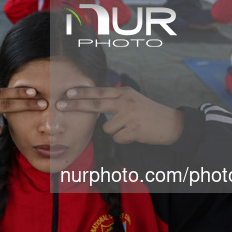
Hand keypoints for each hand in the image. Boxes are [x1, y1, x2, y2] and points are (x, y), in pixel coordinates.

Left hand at [55, 87, 183, 144]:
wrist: (172, 124)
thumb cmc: (150, 113)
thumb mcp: (133, 99)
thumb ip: (116, 100)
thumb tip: (94, 104)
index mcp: (124, 93)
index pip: (99, 91)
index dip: (82, 93)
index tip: (68, 93)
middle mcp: (126, 102)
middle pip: (95, 104)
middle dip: (75, 105)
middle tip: (60, 105)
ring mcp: (130, 116)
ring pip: (106, 128)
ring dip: (115, 132)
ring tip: (129, 129)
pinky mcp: (134, 130)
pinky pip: (117, 138)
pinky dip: (124, 140)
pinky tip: (135, 135)